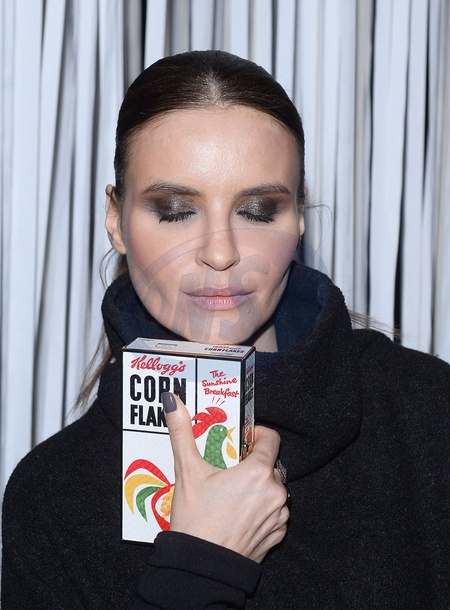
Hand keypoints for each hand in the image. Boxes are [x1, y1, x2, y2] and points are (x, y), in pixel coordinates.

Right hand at [162, 392, 288, 562]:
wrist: (200, 568)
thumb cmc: (196, 520)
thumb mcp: (186, 471)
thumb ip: (182, 431)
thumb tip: (173, 401)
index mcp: (258, 472)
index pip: (271, 439)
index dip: (256, 435)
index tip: (241, 440)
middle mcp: (276, 492)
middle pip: (270, 465)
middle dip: (252, 464)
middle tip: (228, 469)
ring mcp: (279, 516)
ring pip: (273, 489)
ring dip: (258, 487)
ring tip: (231, 494)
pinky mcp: (277, 535)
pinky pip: (274, 513)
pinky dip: (260, 509)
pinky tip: (237, 514)